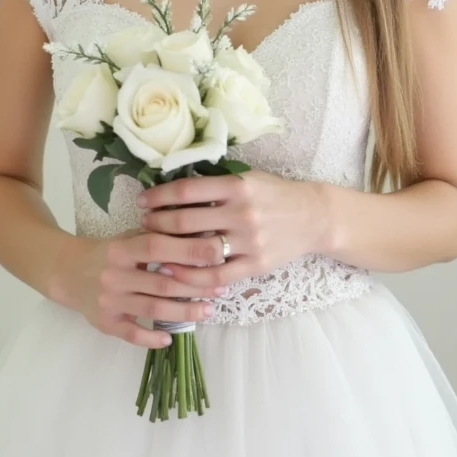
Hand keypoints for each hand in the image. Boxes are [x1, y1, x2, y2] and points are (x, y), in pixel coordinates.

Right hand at [51, 230, 228, 348]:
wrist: (67, 271)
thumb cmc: (109, 252)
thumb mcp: (128, 238)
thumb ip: (157, 238)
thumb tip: (200, 238)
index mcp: (122, 249)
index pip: (159, 248)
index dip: (189, 251)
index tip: (217, 254)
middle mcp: (115, 275)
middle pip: (162, 284)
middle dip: (197, 288)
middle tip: (221, 289)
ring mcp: (110, 301)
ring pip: (153, 310)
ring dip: (184, 312)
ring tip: (208, 311)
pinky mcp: (105, 322)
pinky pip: (132, 334)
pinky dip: (152, 338)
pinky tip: (170, 337)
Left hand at [137, 171, 321, 290]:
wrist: (313, 216)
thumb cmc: (275, 194)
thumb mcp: (248, 178)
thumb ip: (217, 184)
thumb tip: (175, 189)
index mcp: (237, 186)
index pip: (187, 190)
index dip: (159, 196)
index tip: (142, 201)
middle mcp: (241, 213)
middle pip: (186, 221)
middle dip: (157, 223)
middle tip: (143, 224)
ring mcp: (249, 241)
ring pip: (198, 251)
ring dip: (169, 251)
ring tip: (153, 250)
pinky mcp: (256, 265)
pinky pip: (216, 276)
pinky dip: (191, 277)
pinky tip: (175, 273)